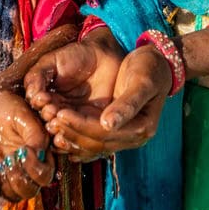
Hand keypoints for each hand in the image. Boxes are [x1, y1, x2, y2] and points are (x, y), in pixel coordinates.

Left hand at [0, 90, 53, 201]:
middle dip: (22, 180)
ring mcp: (9, 171)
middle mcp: (27, 166)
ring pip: (13, 194)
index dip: (37, 170)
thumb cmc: (9, 106)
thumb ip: (34, 135)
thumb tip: (37, 156)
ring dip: (7, 183)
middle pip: (30, 190)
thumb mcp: (24, 116)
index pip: (46, 175)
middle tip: (10, 160)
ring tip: (1, 162)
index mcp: (41, 153)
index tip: (25, 152)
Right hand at [24, 29, 124, 126]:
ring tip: (60, 117)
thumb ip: (38, 75)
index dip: (38, 104)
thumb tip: (31, 94)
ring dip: (60, 126)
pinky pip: (83, 134)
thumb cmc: (75, 56)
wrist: (102, 55)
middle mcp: (58, 112)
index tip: (41, 98)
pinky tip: (72, 128)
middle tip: (51, 110)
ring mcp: (75, 119)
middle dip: (48, 116)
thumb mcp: (52, 62)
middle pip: (49, 121)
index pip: (38, 107)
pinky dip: (75, 135)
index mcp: (47, 99)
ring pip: (64, 130)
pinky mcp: (92, 123)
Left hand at [42, 43, 171, 159]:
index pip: (105, 133)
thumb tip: (107, 123)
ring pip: (93, 146)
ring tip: (51, 128)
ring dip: (72, 138)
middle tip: (50, 121)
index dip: (81, 125)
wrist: (158, 64)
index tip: (61, 114)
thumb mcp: (141, 82)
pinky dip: (77, 140)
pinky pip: (94, 141)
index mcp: (141, 128)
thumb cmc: (150, 68)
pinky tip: (60, 138)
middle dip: (72, 132)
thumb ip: (127, 103)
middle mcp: (133, 137)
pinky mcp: (116, 130)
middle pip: (97, 143)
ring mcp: (124, 136)